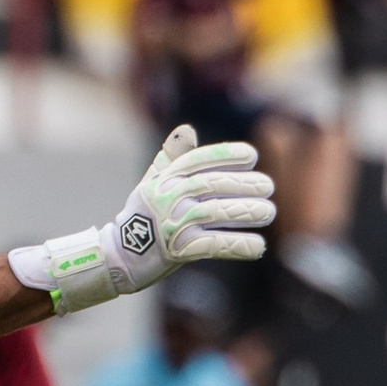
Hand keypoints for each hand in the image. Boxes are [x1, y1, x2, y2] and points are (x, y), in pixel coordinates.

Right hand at [12, 127, 274, 317]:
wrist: (117, 256)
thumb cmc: (140, 217)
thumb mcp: (151, 184)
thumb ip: (171, 157)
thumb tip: (187, 129)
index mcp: (165, 179)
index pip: (199, 160)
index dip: (226, 155)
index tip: (251, 156)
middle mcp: (168, 197)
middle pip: (212, 186)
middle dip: (243, 185)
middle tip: (269, 187)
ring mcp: (172, 223)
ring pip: (216, 213)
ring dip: (246, 212)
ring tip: (269, 212)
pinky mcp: (177, 250)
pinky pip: (214, 245)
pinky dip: (238, 246)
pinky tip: (259, 246)